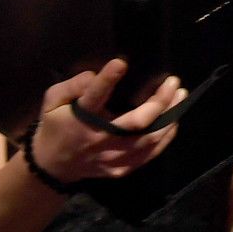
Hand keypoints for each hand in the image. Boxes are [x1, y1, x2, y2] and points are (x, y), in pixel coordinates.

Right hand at [26, 58, 185, 184]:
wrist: (53, 167)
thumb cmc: (56, 126)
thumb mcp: (52, 101)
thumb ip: (72, 85)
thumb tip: (95, 75)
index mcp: (81, 119)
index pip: (94, 97)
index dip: (107, 80)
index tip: (121, 63)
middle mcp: (99, 139)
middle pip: (135, 123)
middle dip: (158, 101)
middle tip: (172, 82)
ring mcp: (113, 157)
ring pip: (149, 140)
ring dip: (168, 117)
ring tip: (180, 97)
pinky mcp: (122, 168)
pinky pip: (150, 154)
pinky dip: (166, 137)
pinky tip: (174, 120)